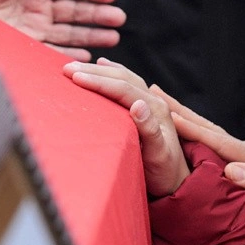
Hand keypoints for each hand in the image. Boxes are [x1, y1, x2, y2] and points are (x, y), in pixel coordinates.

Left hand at [0, 0, 125, 60]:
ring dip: (91, 35)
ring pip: (70, 32)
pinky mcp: (25, 46)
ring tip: (112, 39)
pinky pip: (52, 51)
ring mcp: (34, 28)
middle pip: (75, 11)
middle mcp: (39, 7)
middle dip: (98, 15)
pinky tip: (85, 56)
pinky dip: (69, 54)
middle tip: (118, 18)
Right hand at [63, 58, 189, 196]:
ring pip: (124, 77)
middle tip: (67, 67)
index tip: (74, 77)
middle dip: (94, 71)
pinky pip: (127, 82)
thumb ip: (149, 130)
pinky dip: (112, 72)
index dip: (98, 81)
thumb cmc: (164, 171)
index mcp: (156, 109)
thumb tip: (138, 105)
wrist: (176, 180)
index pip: (123, 88)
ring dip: (100, 70)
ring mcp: (150, 102)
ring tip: (77, 66)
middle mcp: (154, 101)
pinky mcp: (146, 107)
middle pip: (122, 78)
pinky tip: (103, 65)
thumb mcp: (158, 155)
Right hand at [153, 85, 244, 225]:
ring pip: (206, 132)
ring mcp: (241, 156)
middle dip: (178, 111)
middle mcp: (243, 152)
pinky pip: (210, 144)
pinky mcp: (240, 163)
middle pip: (205, 127)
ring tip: (159, 103)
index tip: (164, 115)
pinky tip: (181, 131)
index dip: (189, 129)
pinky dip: (193, 133)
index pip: (214, 140)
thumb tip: (232, 171)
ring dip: (183, 117)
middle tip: (151, 92)